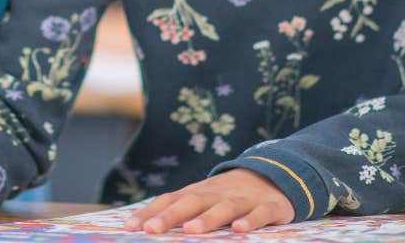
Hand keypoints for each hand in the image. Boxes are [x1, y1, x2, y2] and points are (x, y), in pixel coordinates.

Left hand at [123, 169, 293, 234]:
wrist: (274, 175)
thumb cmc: (230, 195)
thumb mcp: (205, 199)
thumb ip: (182, 210)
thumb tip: (148, 224)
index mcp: (199, 192)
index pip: (170, 200)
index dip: (150, 212)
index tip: (130, 227)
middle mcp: (217, 193)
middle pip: (192, 201)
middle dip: (171, 216)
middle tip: (152, 230)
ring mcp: (243, 199)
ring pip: (224, 208)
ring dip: (208, 219)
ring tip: (191, 230)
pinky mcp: (269, 207)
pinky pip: (260, 214)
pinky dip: (250, 220)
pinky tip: (240, 230)